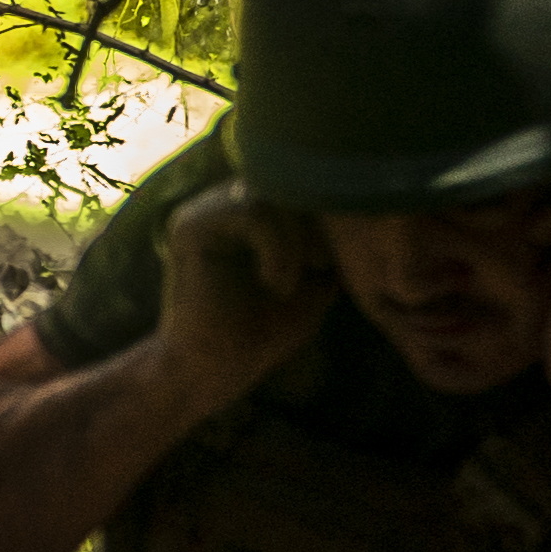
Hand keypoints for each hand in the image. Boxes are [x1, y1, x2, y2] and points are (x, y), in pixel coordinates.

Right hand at [152, 178, 334, 399]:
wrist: (215, 370)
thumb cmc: (264, 330)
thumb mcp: (315, 278)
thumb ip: (327, 239)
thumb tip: (359, 201)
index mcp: (246, 212)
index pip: (299, 184)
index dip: (326, 214)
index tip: (327, 266)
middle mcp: (220, 203)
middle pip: (287, 181)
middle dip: (315, 226)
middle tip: (320, 270)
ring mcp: (202, 211)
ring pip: (271, 193)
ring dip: (298, 239)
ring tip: (294, 280)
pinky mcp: (190, 226)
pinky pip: (252, 211)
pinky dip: (278, 248)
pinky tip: (277, 284)